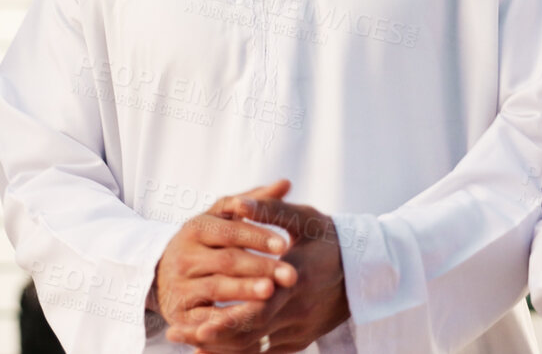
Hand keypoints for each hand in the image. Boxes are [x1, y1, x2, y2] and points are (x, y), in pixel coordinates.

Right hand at [153, 182, 298, 329]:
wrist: (161, 275)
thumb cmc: (204, 242)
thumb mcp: (221, 218)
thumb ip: (253, 201)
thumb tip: (286, 183)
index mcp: (196, 228)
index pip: (229, 231)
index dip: (256, 237)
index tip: (285, 243)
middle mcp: (185, 256)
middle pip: (226, 260)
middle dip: (260, 267)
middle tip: (290, 274)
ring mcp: (180, 285)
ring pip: (216, 288)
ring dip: (244, 290)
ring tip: (270, 292)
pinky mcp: (179, 313)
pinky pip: (204, 317)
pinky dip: (225, 318)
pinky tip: (249, 318)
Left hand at [166, 196, 349, 353]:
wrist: (367, 270)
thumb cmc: (332, 239)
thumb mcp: (305, 219)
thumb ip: (269, 211)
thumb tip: (235, 204)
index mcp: (300, 278)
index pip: (260, 306)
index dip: (227, 319)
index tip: (195, 324)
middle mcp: (300, 310)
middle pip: (250, 332)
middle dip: (210, 336)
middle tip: (174, 334)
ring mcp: (300, 329)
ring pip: (254, 347)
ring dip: (219, 348)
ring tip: (185, 341)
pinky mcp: (299, 340)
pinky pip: (264, 353)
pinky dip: (237, 352)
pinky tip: (209, 348)